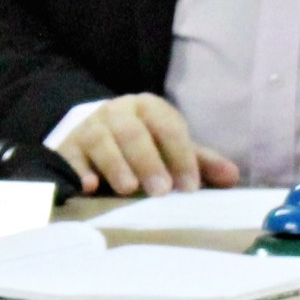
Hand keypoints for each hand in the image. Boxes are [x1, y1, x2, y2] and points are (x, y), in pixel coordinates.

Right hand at [54, 94, 239, 196]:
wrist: (93, 129)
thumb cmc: (141, 143)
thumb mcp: (170, 146)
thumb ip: (198, 161)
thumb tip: (232, 177)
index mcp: (149, 108)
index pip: (168, 127)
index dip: (181, 156)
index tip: (189, 187)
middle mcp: (118, 112)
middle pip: (132, 132)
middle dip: (148, 161)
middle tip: (160, 191)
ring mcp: (90, 128)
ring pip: (101, 141)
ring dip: (116, 165)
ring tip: (128, 189)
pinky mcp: (68, 146)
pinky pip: (71, 156)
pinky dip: (79, 171)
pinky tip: (89, 187)